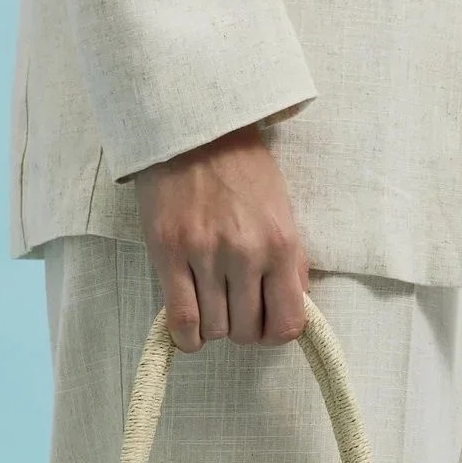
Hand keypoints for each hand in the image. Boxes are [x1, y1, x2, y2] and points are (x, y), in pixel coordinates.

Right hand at [134, 125, 309, 351]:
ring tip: (209, 303)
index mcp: (281, 244)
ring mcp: (205, 253)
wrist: (194, 127)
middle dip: (241, 329)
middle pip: (246, 332)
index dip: (274, 334)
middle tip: (232, 308)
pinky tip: (189, 327)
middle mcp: (246, 253)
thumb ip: (290, 263)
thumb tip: (292, 309)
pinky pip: (182, 320)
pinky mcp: (169, 251)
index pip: (287, 324)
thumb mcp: (281, 212)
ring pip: (214, 329)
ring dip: (212, 327)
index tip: (263, 324)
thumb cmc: (240, 169)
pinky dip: (187, 335)